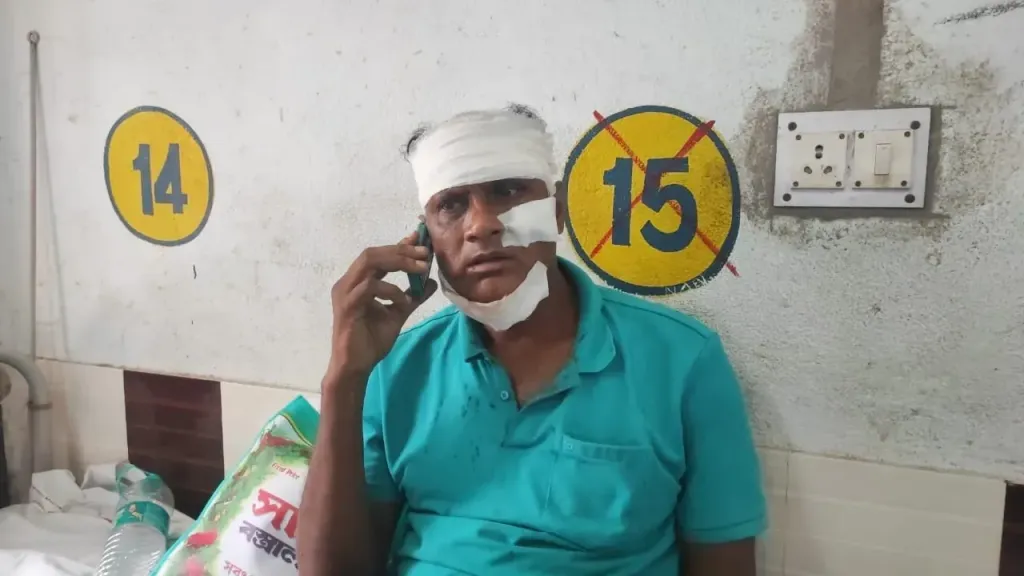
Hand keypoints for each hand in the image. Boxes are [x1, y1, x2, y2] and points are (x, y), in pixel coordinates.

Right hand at [325, 230, 436, 382]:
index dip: (398, 246)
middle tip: (424, 254)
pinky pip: (370, 287)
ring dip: (398, 262)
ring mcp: (345, 292)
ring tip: (420, 269)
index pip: (378, 256)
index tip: (419, 240)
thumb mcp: (398, 314)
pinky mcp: (347, 305)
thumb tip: (431, 282)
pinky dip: (390, 289)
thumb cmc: (371, 341)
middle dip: (401, 250)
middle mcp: (348, 282)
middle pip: (372, 253)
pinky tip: (403, 299)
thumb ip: (412, 297)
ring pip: (369, 262)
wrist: (356, 366)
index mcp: (357, 282)